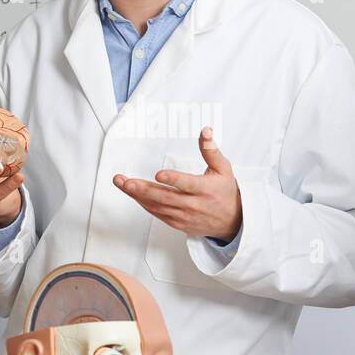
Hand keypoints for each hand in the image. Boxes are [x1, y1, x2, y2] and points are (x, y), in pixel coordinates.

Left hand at [113, 127, 241, 241]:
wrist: (231, 222)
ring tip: (122, 184)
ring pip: (158, 206)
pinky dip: (144, 204)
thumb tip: (205, 131)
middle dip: (143, 189)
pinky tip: (134, 194)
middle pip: (165, 197)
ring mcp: (184, 216)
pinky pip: (157, 213)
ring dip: (138, 196)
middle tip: (126, 182)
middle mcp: (193, 204)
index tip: (159, 174)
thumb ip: (211, 150)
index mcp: (205, 189)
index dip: (173, 180)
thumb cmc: (226, 192)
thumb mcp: (224, 169)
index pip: (187, 184)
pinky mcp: (177, 223)